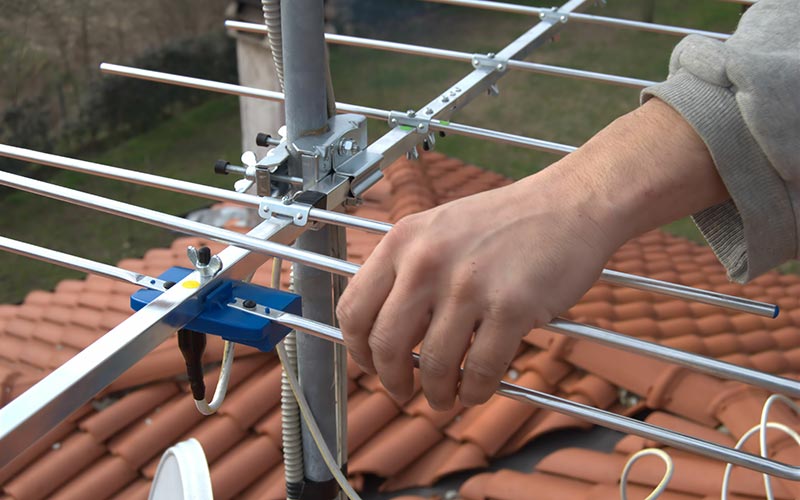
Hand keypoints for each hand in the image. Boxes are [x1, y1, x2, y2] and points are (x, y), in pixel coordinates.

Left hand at [337, 99, 726, 409]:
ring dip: (436, 394)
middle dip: (392, 381)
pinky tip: (475, 391)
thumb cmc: (504, 222)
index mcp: (402, 242)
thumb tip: (385, 332)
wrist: (568, 204)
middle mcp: (427, 262)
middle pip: (386, 345)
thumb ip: (407, 272)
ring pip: (433, 365)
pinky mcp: (511, 307)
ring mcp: (468, 285)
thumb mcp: (438, 230)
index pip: (354, 308)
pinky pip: (480, 370)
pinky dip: (474, 392)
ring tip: (444, 398)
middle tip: (403, 392)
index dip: (357, 349)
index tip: (370, 365)